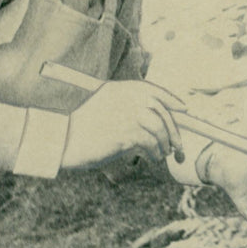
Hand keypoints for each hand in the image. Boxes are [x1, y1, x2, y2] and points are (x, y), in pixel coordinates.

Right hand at [62, 81, 185, 169]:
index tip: (183, 109)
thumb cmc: (83, 129)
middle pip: (161, 110)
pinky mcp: (126, 133)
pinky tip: (153, 158)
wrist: (62, 141)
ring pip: (159, 128)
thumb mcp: (106, 109)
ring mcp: (127, 114)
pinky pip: (151, 143)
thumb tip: (158, 121)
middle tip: (178, 144)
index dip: (171, 99)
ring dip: (164, 144)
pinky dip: (156, 152)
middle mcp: (126, 98)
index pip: (153, 89)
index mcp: (120, 89)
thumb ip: (128, 109)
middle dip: (173, 129)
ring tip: (162, 154)